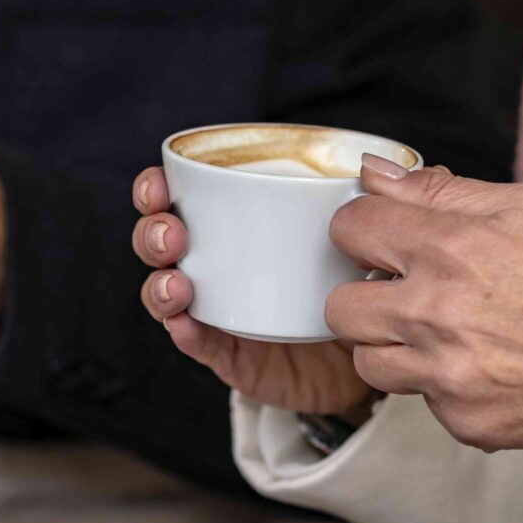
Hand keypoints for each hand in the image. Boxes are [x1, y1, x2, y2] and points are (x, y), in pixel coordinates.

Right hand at [132, 167, 374, 415]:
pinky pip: (199, 344)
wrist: (367, 356)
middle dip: (152, 235)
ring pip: (164, 295)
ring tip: (178, 285)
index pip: (178, 201)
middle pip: (158, 245)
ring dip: (160, 286)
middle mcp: (215, 267)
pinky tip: (184, 324)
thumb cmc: (352, 284)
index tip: (160, 184)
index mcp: (233, 227)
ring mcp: (218, 312)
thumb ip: (361, 201)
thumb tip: (371, 165)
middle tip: (172, 235)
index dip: (156, 189)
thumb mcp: (355, 238)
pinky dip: (186, 333)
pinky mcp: (231, 357)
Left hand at [325, 158, 522, 451]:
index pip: (349, 229)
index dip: (363, 231)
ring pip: (365, 361)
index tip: (382, 240)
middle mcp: (437, 314)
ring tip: (439, 334)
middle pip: (339, 306)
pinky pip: (416, 401)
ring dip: (391, 346)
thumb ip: (440, 191)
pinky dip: (439, 385)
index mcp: (450, 249)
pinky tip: (479, 366)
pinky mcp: (459, 420)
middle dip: (365, 295)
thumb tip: (373, 173)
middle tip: (405, 293)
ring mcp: (445, 374)